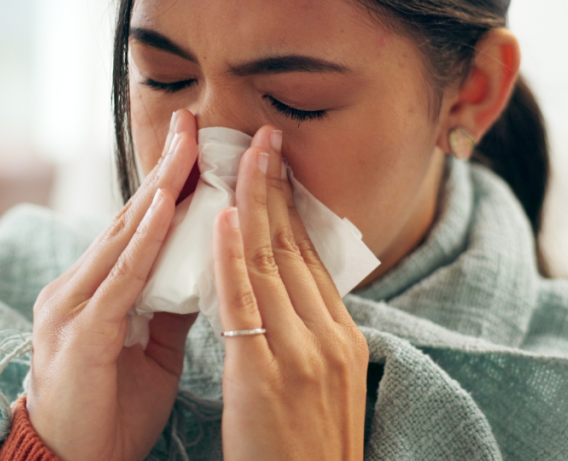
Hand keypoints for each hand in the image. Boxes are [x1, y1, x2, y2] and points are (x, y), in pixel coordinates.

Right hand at [26, 110, 199, 460]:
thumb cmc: (111, 408)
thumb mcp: (153, 347)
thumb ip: (173, 302)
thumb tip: (209, 264)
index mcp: (97, 289)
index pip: (138, 225)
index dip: (168, 184)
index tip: (197, 142)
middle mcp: (78, 286)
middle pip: (130, 217)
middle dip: (165, 168)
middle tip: (192, 121)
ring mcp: (73, 305)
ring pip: (124, 236)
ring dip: (159, 188)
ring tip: (187, 146)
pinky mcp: (80, 332)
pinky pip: (120, 278)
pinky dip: (145, 238)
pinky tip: (164, 205)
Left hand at [213, 126, 368, 460]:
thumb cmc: (307, 451)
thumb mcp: (324, 385)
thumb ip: (308, 336)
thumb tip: (287, 293)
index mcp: (344, 337)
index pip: (311, 258)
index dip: (291, 208)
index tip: (275, 167)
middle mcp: (329, 336)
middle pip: (295, 248)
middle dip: (276, 188)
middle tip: (263, 137)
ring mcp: (301, 353)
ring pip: (272, 263)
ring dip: (254, 203)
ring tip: (241, 154)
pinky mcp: (266, 375)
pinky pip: (246, 302)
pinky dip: (233, 255)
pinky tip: (224, 215)